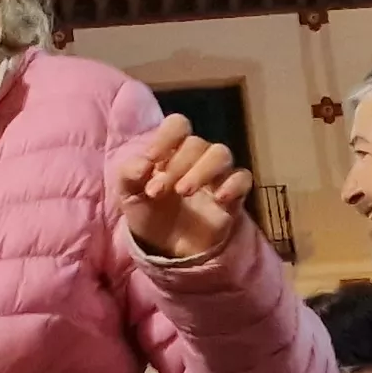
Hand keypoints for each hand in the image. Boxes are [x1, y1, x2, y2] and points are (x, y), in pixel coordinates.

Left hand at [110, 115, 256, 262]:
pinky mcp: (233, 196)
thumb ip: (129, 174)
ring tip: (183, 192)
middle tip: (158, 192)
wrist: (163, 248)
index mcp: (171, 150)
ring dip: (202, 170)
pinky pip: (243, 178)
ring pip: (221, 154)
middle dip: (176, 165)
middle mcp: (196, 158)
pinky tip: (218, 198)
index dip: (167, 137)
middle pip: (197, 143)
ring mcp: (216, 175)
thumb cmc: (147, 212)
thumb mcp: (128, 194)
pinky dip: (233, 184)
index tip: (152, 160)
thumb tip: (143, 164)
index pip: (178, 125)